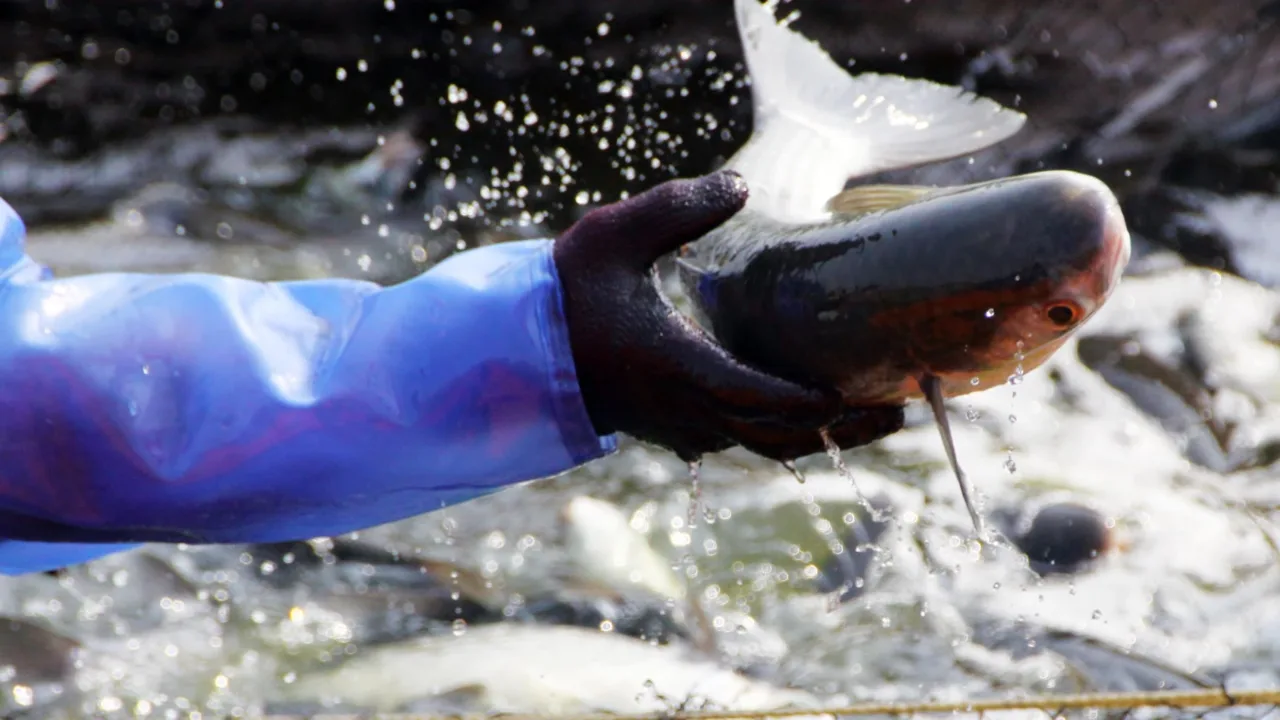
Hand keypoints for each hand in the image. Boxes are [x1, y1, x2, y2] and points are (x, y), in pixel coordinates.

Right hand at [553, 170, 904, 461]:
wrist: (525, 349)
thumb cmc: (568, 293)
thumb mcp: (614, 235)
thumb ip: (676, 208)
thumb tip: (739, 185)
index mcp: (673, 366)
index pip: (751, 396)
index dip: (803, 401)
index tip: (851, 395)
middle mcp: (683, 409)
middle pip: (774, 436)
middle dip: (837, 430)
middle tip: (894, 416)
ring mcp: (681, 426)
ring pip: (761, 445)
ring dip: (818, 436)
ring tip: (874, 419)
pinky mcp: (678, 429)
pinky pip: (743, 440)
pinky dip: (787, 433)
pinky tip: (820, 414)